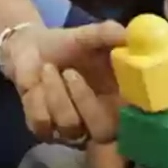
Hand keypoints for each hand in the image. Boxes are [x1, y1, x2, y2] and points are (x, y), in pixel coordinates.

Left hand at [5, 22, 126, 143]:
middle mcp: (100, 121)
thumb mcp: (89, 35)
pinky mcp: (44, 131)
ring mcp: (71, 130)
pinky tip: (36, 85)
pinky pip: (42, 124)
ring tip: (48, 68)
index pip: (136, 123)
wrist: (31, 48)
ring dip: (55, 92)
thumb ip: (108, 34)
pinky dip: (36, 100)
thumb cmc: (68, 45)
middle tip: (70, 72)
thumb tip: (130, 35)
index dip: (132, 116)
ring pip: (69, 126)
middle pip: (103, 132)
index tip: (121, 92)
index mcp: (120, 101)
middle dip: (85, 101)